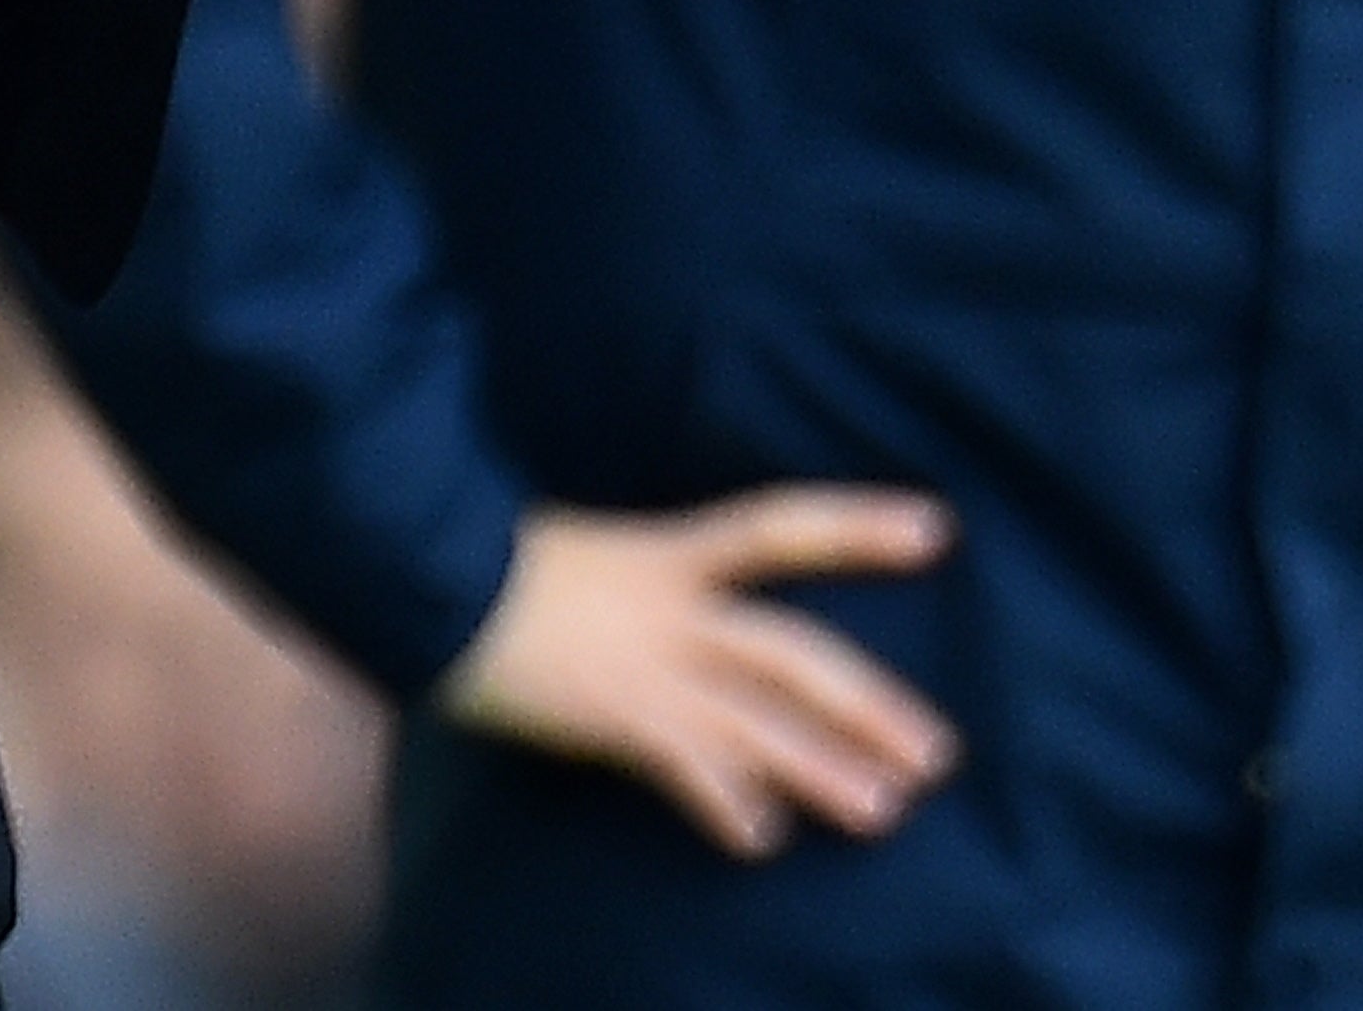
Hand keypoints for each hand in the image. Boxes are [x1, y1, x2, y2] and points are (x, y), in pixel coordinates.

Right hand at [438, 487, 960, 859]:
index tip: (936, 529)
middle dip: (867, 703)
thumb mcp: (585, 552)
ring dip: (823, 769)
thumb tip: (689, 609)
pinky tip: (760, 837)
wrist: (426, 576)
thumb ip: (644, 580)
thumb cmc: (495, 564)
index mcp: (668, 551)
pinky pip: (686, 767)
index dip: (857, 526)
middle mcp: (674, 607)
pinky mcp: (614, 714)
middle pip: (793, 650)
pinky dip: (725, 802)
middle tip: (935, 753)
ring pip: (757, 720)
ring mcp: (648, 666)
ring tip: (884, 810)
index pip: (779, 527)